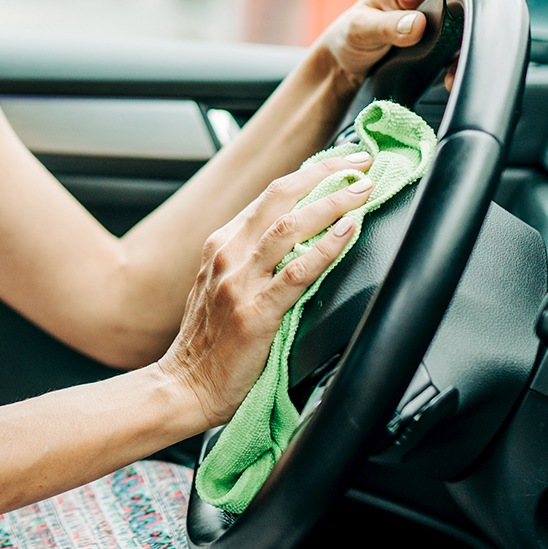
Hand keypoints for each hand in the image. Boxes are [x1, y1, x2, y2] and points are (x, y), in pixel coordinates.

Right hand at [157, 153, 376, 426]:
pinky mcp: (255, 312)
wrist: (184, 386)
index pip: (270, 195)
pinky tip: (348, 232)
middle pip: (280, 196)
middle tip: (361, 164)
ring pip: (290, 226)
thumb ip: (251, 260)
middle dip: (325, 173)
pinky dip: (327, 247)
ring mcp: (239, 281)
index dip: (310, 172)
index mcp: (221, 244)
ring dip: (332, 202)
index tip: (341, 162)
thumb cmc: (208, 343)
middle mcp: (227, 254)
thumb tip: (298, 241)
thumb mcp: (221, 285)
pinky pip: (298, 272)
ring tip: (363, 191)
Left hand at [317, 0, 473, 91]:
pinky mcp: (438, 50)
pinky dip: (457, 66)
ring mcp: (433, 28)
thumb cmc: (349, 37)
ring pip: (460, 27)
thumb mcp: (360, 29)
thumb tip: (418, 24)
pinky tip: (452, 78)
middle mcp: (423, 5)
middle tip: (480, 11)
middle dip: (470, 1)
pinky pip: (455, 55)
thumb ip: (386, 26)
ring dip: (465, 42)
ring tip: (463, 57)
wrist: (346, 65)